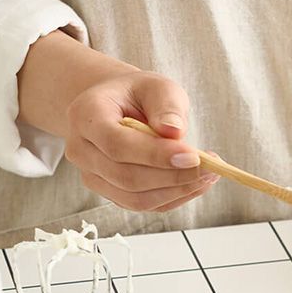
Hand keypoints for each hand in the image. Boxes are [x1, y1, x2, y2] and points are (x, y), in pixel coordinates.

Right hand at [65, 71, 217, 211]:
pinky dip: (174, 198)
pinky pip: (144, 205)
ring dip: (177, 192)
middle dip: (173, 177)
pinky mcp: (111, 194)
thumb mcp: (156, 86)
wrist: (118, 109)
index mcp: (85, 116)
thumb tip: (174, 133)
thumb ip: (166, 105)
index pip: (117, 144)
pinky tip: (196, 184)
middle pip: (126, 177)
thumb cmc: (137, 95)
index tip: (194, 156)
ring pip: (136, 199)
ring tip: (210, 176)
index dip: (155, 155)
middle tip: (211, 168)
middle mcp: (81, 151)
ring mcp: (92, 177)